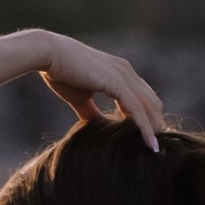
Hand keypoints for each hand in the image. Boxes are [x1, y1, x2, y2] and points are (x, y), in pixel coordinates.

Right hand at [33, 34, 164, 149]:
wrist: (49, 54)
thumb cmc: (61, 73)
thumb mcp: (80, 97)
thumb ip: (90, 112)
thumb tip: (94, 126)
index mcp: (119, 72)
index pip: (143, 96)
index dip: (148, 117)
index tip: (148, 138)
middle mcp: (126, 72)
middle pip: (152, 102)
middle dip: (156, 125)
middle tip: (155, 148)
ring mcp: (123, 76)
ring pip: (149, 106)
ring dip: (155, 129)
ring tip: (156, 151)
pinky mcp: (117, 83)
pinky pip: (138, 109)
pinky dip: (146, 128)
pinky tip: (150, 144)